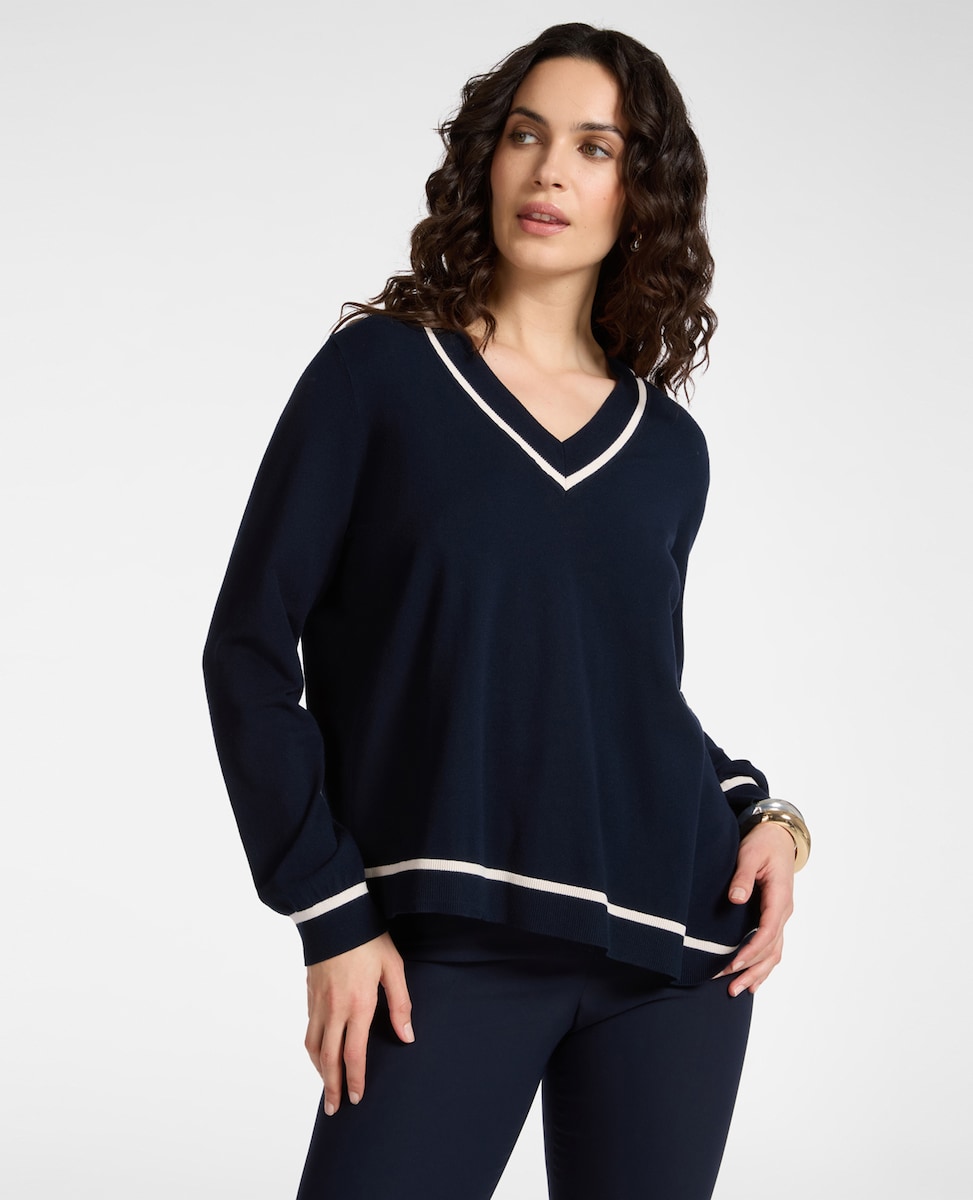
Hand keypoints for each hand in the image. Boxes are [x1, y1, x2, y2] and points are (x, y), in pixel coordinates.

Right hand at [304, 931, 414, 1114]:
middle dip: (331, 1086)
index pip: (354, 1054)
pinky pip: (308, 1029)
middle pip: (329, 1059)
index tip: (357, 1098)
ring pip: (313, 1046)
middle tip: (333, 1108)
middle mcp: (334, 1009)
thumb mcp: (394, 968)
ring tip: (325, 1085)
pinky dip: (312, 1048)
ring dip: (319, 1070)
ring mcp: (318, 1002)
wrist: (335, 914)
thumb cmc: (368, 939)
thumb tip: (407, 1037)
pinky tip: (319, 1052)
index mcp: (359, 1005)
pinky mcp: (309, 993)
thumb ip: (401, 1005)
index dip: (355, 1079)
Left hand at [715, 821, 796, 997]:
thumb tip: (736, 899)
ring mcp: (780, 916)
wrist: (776, 837)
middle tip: (729, 987)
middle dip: (751, 970)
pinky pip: (772, 947)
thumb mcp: (750, 854)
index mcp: (779, 898)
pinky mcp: (773, 917)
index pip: (768, 933)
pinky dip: (763, 965)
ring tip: (737, 991)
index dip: (750, 951)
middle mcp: (783, 912)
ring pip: (774, 953)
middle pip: (771, 950)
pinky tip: (752, 981)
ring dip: (757, 973)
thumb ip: (743, 877)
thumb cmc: (762, 844)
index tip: (732, 964)